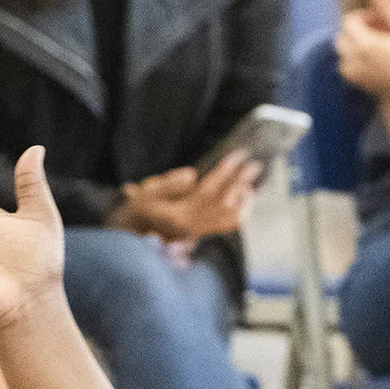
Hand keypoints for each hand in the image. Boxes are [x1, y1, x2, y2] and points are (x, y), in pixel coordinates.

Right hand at [112, 153, 261, 244]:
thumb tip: (192, 176)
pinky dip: (241, 210)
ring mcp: (200, 233)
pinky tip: (246, 196)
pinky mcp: (203, 234)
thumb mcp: (147, 191)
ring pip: (231, 217)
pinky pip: (228, 225)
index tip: (239, 155)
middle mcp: (193, 227)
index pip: (209, 190)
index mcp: (180, 215)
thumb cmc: (141, 207)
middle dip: (242, 182)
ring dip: (245, 198)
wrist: (134, 231)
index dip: (226, 171)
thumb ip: (169, 183)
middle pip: (225, 204)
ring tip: (252, 179)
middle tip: (255, 164)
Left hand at [338, 0, 389, 103]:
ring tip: (380, 46)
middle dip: (357, 31)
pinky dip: (361, 65)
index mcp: (367, 47)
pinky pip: (355, 75)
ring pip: (344, 62)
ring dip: (355, 50)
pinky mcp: (372, 91)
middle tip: (382, 29)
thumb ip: (386, 4)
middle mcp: (361, 66)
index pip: (349, 23)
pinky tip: (385, 61)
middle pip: (342, 42)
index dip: (365, 15)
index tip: (384, 17)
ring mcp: (365, 81)